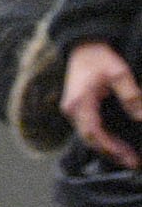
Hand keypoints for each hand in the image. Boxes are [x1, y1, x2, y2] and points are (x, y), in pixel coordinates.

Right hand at [65, 38, 141, 166]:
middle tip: (132, 162)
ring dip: (107, 147)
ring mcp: (73, 109)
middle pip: (90, 139)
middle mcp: (72, 109)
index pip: (93, 133)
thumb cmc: (99, 57)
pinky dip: (103, 138)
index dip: (111, 148)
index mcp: (80, 102)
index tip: (128, 157)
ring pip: (88, 135)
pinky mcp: (77, 107)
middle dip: (111, 152)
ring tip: (127, 157)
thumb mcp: (119, 73)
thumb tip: (141, 117)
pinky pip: (89, 128)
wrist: (84, 44)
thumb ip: (131, 95)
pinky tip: (116, 143)